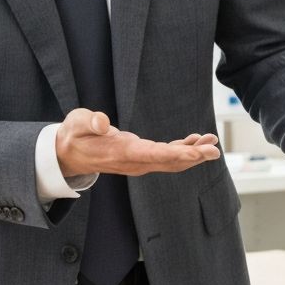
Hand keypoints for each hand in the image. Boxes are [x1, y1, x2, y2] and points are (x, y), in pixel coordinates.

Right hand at [56, 108, 219, 177]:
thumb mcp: (76, 122)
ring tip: (212, 143)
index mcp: (121, 152)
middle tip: (215, 149)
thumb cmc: (74, 134)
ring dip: (193, 154)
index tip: (197, 153)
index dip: (177, 154)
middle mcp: (134, 162)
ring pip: (171, 161)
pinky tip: (197, 141)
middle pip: (168, 162)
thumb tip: (103, 122)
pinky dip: (184, 149)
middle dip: (193, 156)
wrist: (70, 153)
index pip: (153, 155)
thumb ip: (90, 122)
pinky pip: (166, 156)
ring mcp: (139, 162)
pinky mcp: (141, 157)